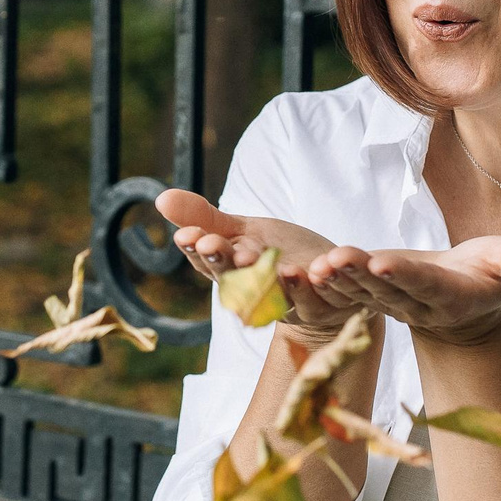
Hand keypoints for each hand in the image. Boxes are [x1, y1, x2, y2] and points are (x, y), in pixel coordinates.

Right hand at [155, 190, 363, 338]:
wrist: (327, 281)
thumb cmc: (276, 254)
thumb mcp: (241, 232)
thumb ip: (206, 219)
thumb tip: (161, 197)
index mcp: (238, 278)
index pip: (214, 266)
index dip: (202, 253)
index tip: (190, 236)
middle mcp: (266, 296)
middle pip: (247, 285)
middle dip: (234, 267)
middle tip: (224, 248)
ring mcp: (304, 303)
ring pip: (292, 298)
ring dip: (285, 283)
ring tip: (285, 268)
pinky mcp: (338, 300)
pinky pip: (335, 292)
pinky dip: (329, 279)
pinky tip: (321, 266)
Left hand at [307, 232, 500, 347]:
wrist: (468, 305)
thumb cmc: (493, 276)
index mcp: (450, 297)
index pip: (424, 284)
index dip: (403, 275)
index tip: (382, 262)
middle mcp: (418, 305)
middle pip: (386, 288)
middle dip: (359, 274)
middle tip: (335, 259)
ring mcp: (394, 303)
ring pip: (363, 291)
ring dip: (338, 279)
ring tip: (316, 266)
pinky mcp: (377, 295)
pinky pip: (352, 290)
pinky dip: (332, 281)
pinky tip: (311, 270)